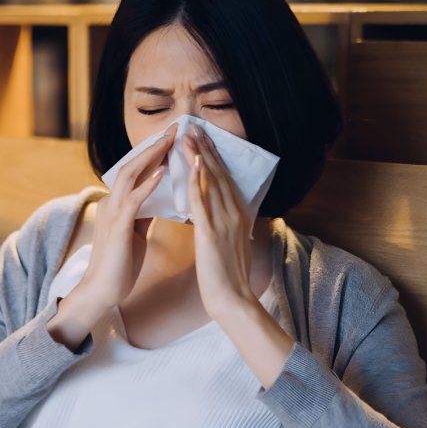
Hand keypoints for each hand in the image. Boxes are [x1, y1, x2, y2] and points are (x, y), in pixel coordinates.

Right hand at [77, 122, 178, 310]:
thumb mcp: (135, 232)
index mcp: (117, 203)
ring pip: (131, 174)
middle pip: (133, 164)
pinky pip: (134, 199)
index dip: (155, 152)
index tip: (175, 137)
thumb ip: (143, 213)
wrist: (103, 291)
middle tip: (177, 128)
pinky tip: (164, 172)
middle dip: (155, 145)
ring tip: (171, 140)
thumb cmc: (120, 264)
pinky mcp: (117, 226)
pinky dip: (149, 184)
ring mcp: (112, 212)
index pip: (136, 170)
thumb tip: (160, 198)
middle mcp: (112, 202)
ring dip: (152, 156)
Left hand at [183, 124, 257, 318]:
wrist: (233, 300)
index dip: (213, 158)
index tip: (203, 139)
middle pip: (219, 174)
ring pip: (211, 181)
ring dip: (199, 156)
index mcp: (238, 216)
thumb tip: (213, 213)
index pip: (224, 180)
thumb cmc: (227, 277)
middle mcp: (234, 214)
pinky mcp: (211, 233)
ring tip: (188, 136)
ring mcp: (224, 222)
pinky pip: (202, 200)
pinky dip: (197, 179)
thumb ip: (223, 225)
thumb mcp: (228, 244)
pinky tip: (192, 163)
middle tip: (193, 127)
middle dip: (206, 149)